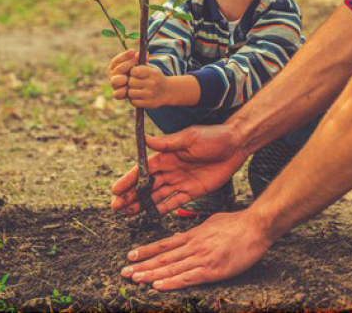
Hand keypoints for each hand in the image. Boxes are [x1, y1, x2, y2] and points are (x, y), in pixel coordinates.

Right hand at [108, 49, 137, 100]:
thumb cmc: (138, 74)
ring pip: (114, 81)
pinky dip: (122, 91)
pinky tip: (128, 88)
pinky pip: (116, 94)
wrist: (140, 88)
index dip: (124, 55)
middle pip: (116, 69)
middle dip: (126, 64)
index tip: (133, 51)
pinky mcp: (118, 95)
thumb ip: (141, 60)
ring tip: (129, 76)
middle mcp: (113, 76)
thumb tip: (147, 53)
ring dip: (122, 78)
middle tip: (136, 59)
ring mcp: (115, 86)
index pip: (116, 61)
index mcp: (115, 68)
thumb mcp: (139, 66)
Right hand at [111, 124, 246, 213]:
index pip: (143, 170)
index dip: (129, 180)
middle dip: (131, 196)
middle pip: (147, 185)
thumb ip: (168, 143)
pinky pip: (174, 202)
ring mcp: (181, 181)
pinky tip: (149, 215)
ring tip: (127, 213)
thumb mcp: (190, 137)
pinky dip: (162, 209)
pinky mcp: (192, 191)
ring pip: (157, 196)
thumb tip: (146, 139)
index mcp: (167, 155)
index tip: (115, 190)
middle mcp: (171, 169)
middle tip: (116, 207)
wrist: (236, 145)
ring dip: (142, 204)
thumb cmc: (213, 137)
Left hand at [120, 210, 272, 289]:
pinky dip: (171, 282)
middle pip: (163, 258)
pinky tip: (158, 286)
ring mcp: (202, 257)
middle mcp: (194, 246)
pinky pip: (188, 277)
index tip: (131, 256)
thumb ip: (196, 231)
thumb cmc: (237, 224)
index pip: (164, 245)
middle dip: (142, 265)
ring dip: (151, 275)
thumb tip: (181, 237)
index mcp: (193, 235)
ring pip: (171, 268)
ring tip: (135, 279)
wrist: (256, 226)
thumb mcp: (211, 222)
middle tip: (124, 272)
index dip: (146, 251)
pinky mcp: (212, 269)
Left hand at [121, 64, 170, 108]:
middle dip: (130, 82)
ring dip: (131, 91)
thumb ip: (142, 61)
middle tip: (134, 83)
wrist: (168, 91)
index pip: (133, 71)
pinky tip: (138, 96)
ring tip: (135, 89)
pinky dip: (134, 99)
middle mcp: (152, 83)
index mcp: (152, 73)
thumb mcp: (151, 68)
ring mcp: (150, 94)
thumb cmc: (155, 77)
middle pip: (130, 82)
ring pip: (130, 93)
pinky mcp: (148, 104)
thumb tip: (135, 54)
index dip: (132, 72)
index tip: (135, 74)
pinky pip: (133, 101)